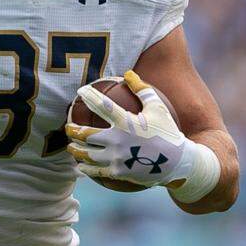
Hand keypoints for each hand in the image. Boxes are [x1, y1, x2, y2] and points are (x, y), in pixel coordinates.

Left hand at [65, 70, 218, 199]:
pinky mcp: (118, 172)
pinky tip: (80, 167)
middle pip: (86, 134)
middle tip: (67, 126)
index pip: (102, 105)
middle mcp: (118, 140)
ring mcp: (117, 158)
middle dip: (72, 129)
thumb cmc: (168, 131)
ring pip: (86, 154)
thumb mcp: (158, 107)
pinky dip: (85, 168)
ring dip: (74, 149)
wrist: (178, 163)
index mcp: (126, 122)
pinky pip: (96, 170)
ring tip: (70, 146)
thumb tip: (128, 73)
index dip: (89, 96)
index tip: (80, 91)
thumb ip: (142, 89)